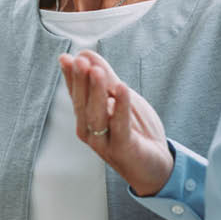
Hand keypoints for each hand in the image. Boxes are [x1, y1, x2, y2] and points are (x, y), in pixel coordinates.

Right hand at [59, 50, 173, 195]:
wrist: (154, 166)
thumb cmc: (135, 131)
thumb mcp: (122, 99)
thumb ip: (106, 79)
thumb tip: (85, 54)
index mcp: (87, 118)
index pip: (76, 94)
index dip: (70, 77)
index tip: (66, 58)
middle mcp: (90, 131)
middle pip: (82, 104)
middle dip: (80, 82)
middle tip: (79, 61)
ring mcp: (104, 142)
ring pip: (96, 115)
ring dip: (96, 92)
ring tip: (97, 71)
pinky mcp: (123, 149)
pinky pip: (120, 126)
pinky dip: (120, 107)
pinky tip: (122, 88)